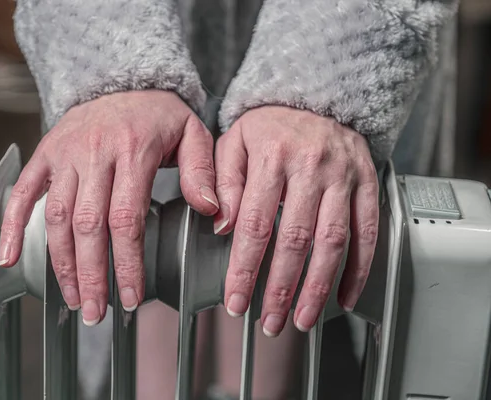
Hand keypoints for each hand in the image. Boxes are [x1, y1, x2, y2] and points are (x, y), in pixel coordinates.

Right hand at [0, 90, 217, 324]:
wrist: (122, 79)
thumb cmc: (160, 113)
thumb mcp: (193, 134)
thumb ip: (202, 172)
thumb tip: (212, 212)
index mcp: (134, 151)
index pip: (126, 219)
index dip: (126, 263)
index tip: (132, 298)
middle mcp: (94, 153)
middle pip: (87, 225)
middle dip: (92, 274)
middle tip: (98, 313)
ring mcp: (65, 154)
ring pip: (56, 216)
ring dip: (61, 263)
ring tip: (74, 298)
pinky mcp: (45, 154)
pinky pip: (23, 192)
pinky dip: (12, 226)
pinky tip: (8, 258)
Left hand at [214, 106, 378, 334]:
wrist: (316, 94)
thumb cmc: (269, 124)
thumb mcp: (233, 141)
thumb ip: (222, 181)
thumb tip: (221, 226)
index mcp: (270, 156)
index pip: (254, 224)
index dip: (245, 268)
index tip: (236, 300)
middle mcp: (310, 167)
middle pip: (295, 239)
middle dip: (281, 288)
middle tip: (270, 322)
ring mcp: (343, 176)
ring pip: (333, 241)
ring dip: (318, 287)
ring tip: (302, 319)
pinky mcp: (368, 182)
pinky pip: (368, 231)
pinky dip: (359, 269)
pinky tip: (344, 296)